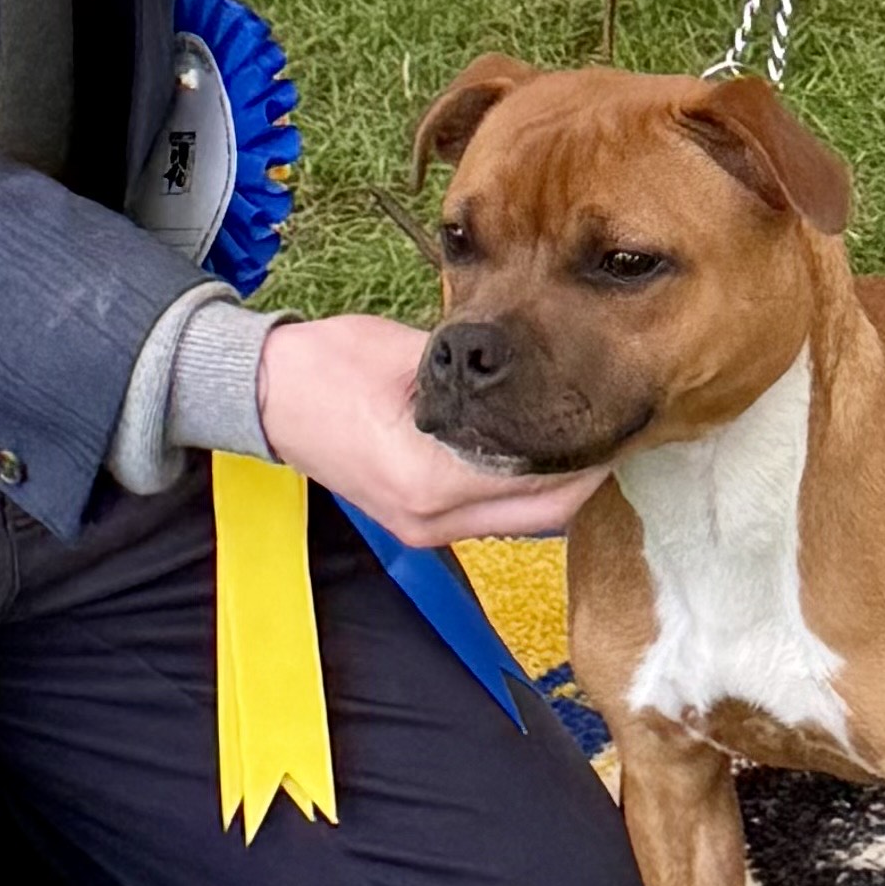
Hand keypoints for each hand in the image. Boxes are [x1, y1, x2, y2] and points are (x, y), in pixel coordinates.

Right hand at [253, 314, 604, 543]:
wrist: (264, 395)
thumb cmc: (330, 364)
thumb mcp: (411, 355)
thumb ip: (480, 375)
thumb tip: (544, 373)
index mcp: (431, 480)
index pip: (540, 482)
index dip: (590, 453)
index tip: (620, 418)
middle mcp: (432, 520)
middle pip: (542, 517)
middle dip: (586, 477)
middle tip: (617, 428)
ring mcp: (423, 530)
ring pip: (521, 522)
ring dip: (557, 487)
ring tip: (585, 435)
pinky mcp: (417, 525)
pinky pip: (490, 516)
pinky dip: (522, 490)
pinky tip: (537, 451)